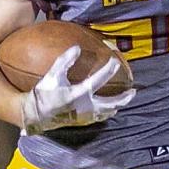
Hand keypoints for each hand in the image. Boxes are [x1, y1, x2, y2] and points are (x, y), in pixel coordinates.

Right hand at [20, 45, 135, 134]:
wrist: (35, 115)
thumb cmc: (44, 94)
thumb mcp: (52, 76)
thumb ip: (64, 61)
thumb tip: (77, 47)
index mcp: (78, 94)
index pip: (97, 80)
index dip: (108, 70)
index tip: (115, 61)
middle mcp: (85, 107)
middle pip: (110, 103)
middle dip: (123, 98)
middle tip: (133, 91)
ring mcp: (85, 116)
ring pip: (107, 112)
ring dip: (117, 105)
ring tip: (125, 99)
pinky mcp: (82, 121)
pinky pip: (100, 117)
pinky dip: (108, 112)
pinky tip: (110, 108)